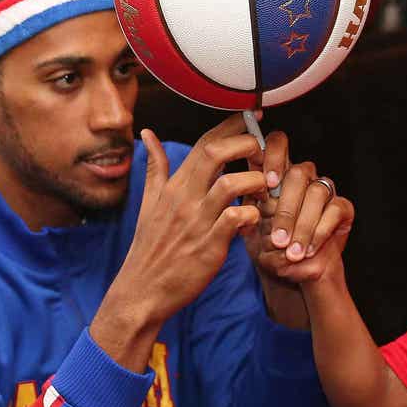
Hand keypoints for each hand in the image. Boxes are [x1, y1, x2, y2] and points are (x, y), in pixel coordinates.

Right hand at [104, 113, 266, 329]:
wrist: (141, 291)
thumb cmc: (150, 247)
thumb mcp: (148, 203)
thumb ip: (155, 167)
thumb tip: (147, 134)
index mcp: (173, 185)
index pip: (204, 143)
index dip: (231, 125)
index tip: (252, 115)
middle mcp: (184, 198)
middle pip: (216, 153)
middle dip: (246, 143)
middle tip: (264, 151)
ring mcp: (196, 222)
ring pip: (230, 184)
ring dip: (254, 181)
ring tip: (264, 188)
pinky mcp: (209, 247)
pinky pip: (235, 220)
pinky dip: (251, 214)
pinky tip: (255, 218)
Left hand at [244, 130, 355, 287]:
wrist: (290, 273)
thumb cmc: (267, 248)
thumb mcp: (250, 229)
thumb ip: (248, 211)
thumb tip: (251, 203)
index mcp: (275, 174)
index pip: (277, 145)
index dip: (274, 156)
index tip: (268, 183)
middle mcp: (301, 178)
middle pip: (299, 172)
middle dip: (287, 208)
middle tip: (277, 238)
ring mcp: (324, 191)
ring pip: (317, 192)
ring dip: (302, 226)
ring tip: (291, 252)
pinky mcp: (342, 208)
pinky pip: (334, 210)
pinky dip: (318, 233)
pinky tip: (306, 251)